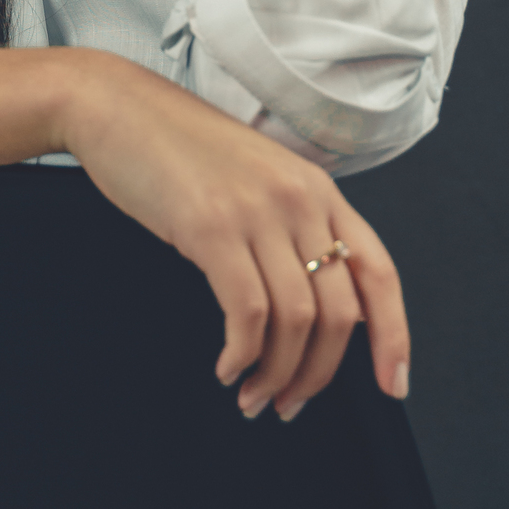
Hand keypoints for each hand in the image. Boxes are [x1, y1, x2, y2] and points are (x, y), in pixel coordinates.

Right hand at [64, 52, 410, 416]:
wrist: (115, 105)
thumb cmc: (176, 144)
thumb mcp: (254, 177)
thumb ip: (291, 226)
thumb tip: (318, 305)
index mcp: (315, 186)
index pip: (379, 270)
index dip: (393, 335)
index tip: (392, 383)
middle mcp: (297, 197)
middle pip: (339, 312)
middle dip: (319, 373)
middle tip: (290, 402)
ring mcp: (256, 210)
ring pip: (296, 321)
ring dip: (278, 375)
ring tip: (254, 396)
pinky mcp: (210, 227)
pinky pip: (247, 313)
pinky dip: (242, 356)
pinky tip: (227, 367)